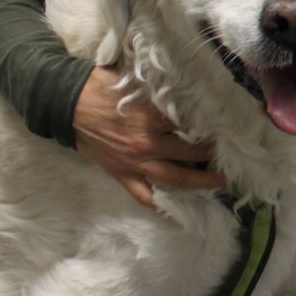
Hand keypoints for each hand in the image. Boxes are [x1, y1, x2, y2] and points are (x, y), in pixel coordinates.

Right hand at [73, 66, 226, 211]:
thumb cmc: (99, 85)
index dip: (210, 124)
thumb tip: (184, 81)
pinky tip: (179, 216)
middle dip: (212, 153)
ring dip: (201, 181)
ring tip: (221, 181)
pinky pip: (144, 196)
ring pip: (176, 178)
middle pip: (191, 152)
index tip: (227, 124)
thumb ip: (158, 85)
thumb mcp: (131, 79)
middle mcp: (146, 143)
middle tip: (231, 152)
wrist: (64, 103)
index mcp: (150, 116)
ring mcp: (135, 163)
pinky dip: (161, 208)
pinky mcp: (122, 175)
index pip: (190, 124)